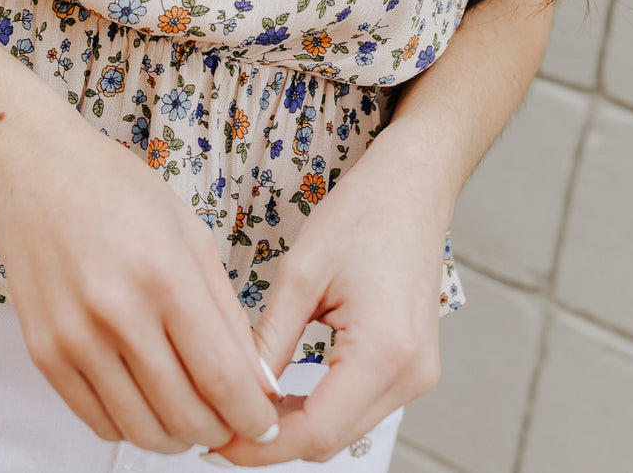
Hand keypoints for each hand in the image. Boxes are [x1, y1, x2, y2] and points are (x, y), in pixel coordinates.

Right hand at [0, 100, 281, 454]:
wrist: (35, 172)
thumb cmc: (117, 191)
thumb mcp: (191, 233)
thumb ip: (227, 312)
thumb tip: (256, 382)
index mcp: (163, 275)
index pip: (222, 379)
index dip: (252, 416)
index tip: (264, 424)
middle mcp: (116, 312)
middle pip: (184, 415)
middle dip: (220, 431)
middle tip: (231, 421)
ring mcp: (74, 337)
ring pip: (141, 430)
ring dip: (178, 438)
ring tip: (191, 415)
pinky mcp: (43, 353)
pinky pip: (97, 421)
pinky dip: (132, 426)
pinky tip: (147, 402)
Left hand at [200, 126, 450, 464]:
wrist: (412, 188)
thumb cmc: (362, 215)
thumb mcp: (301, 273)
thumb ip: (270, 340)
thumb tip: (236, 390)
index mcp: (384, 352)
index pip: (316, 431)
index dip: (260, 444)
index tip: (215, 441)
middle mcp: (410, 376)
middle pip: (331, 439)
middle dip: (271, 440)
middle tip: (216, 427)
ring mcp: (417, 376)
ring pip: (343, 430)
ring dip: (293, 427)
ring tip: (240, 409)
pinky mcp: (411, 368)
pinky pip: (357, 407)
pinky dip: (317, 408)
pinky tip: (280, 395)